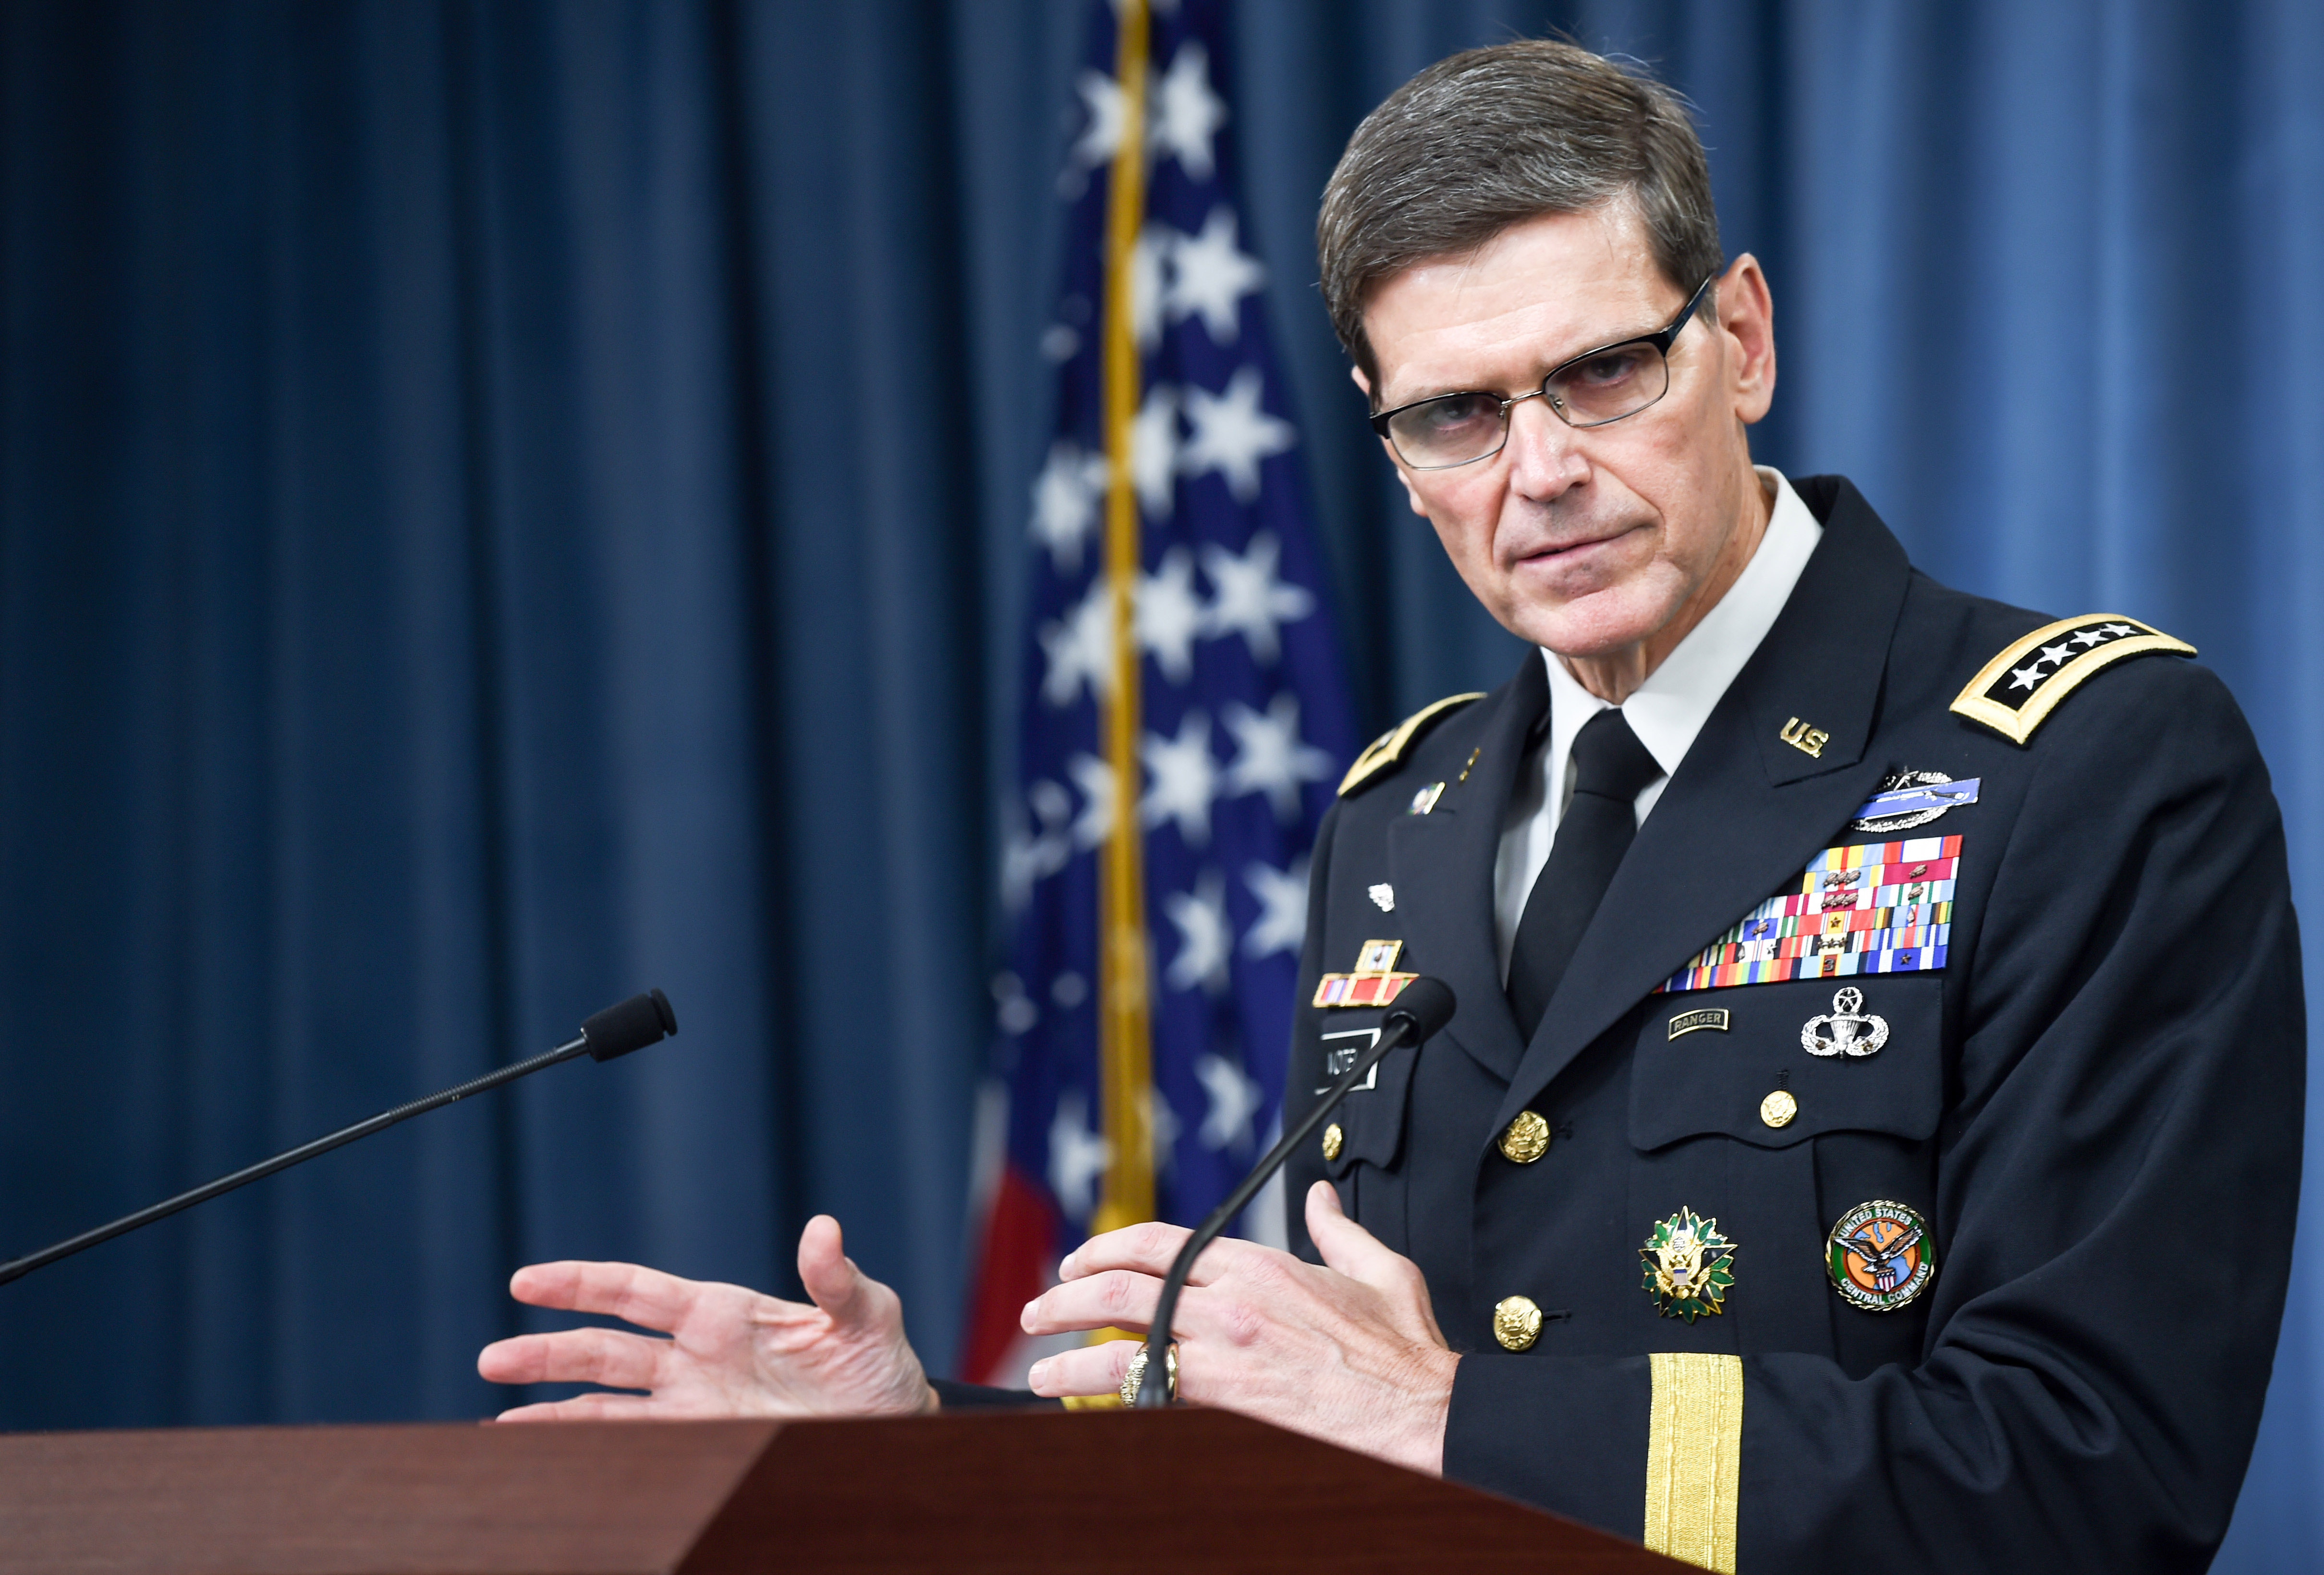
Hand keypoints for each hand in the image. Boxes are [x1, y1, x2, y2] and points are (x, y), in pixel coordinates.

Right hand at [476, 1214, 935, 1420]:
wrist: (895, 1425)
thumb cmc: (878, 1363)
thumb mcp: (867, 1314)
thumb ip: (837, 1277)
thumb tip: (824, 1229)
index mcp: (724, 1313)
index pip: (638, 1291)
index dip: (583, 1284)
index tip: (527, 1281)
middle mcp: (697, 1357)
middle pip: (606, 1350)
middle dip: (548, 1352)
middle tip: (490, 1359)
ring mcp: (695, 1403)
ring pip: (607, 1403)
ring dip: (553, 1409)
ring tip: (498, 1424)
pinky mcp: (706, 1445)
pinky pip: (636, 1446)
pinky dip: (589, 1449)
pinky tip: (548, 1456)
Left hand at [1018, 1181, 1457, 1473]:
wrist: (1421, 1411)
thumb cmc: (1403, 1351)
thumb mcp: (1379, 1270)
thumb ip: (1338, 1231)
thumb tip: (1321, 1199)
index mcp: (1258, 1266)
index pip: (1158, 1242)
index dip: (1105, 1248)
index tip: (1078, 1262)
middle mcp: (1232, 1303)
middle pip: (1121, 1288)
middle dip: (1066, 1299)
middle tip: (1038, 1314)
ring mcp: (1226, 1353)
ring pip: (1123, 1344)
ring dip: (1070, 1357)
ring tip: (1041, 1368)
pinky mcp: (1228, 1400)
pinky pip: (1152, 1393)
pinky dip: (1113, 1397)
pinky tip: (1091, 1407)